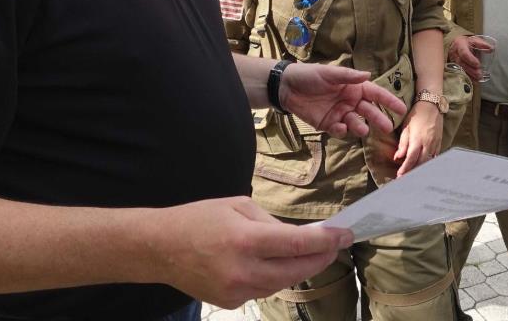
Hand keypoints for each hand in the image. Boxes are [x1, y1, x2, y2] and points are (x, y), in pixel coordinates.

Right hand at [160, 196, 351, 308]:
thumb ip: (271, 222)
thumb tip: (299, 236)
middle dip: (323, 257)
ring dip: (302, 268)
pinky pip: (264, 290)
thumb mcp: (238, 206)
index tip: (346, 234)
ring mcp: (237, 291)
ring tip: (314, 252)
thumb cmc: (200, 219)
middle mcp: (243, 270)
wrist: (161, 249)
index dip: (327, 241)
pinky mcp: (232, 302)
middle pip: (297, 269)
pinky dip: (276, 276)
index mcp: (246, 240)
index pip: (298, 244)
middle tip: (337, 244)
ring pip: (283, 283)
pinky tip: (278, 264)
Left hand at [280, 63, 406, 136]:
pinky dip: (342, 131)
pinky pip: (339, 130)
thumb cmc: (309, 75)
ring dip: (360, 127)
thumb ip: (348, 76)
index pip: (375, 94)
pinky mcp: (328, 124)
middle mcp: (350, 101)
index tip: (402, 109)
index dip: (388, 101)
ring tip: (363, 129)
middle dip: (379, 118)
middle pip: (369, 111)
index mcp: (353, 87)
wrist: (287, 87)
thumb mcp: (329, 73)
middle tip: (388, 127)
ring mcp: (340, 113)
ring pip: (356, 123)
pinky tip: (340, 127)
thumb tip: (368, 75)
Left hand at [394, 102, 442, 176]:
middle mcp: (428, 143)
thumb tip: (397, 157)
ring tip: (414, 176)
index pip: (411, 159)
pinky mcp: (439, 143)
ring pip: (429, 162)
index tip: (400, 177)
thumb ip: (403, 143)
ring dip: (421, 169)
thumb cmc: (416, 115)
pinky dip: (429, 164)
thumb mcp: (406, 127)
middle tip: (406, 180)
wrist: (431, 105)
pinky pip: (435, 157)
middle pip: (421, 163)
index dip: (405, 169)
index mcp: (417, 139)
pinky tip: (424, 168)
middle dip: (413, 172)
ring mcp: (435, 144)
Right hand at [448, 35, 491, 81]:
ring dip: (469, 74)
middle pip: (462, 63)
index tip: (478, 64)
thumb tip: (491, 49)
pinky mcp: (454, 66)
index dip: (471, 60)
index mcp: (460, 45)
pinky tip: (474, 80)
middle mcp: (455, 53)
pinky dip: (467, 77)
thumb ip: (482, 44)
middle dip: (471, 69)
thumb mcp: (474, 40)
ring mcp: (453, 60)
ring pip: (460, 69)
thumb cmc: (467, 42)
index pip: (464, 53)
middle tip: (479, 74)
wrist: (456, 43)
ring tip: (478, 78)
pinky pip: (459, 72)